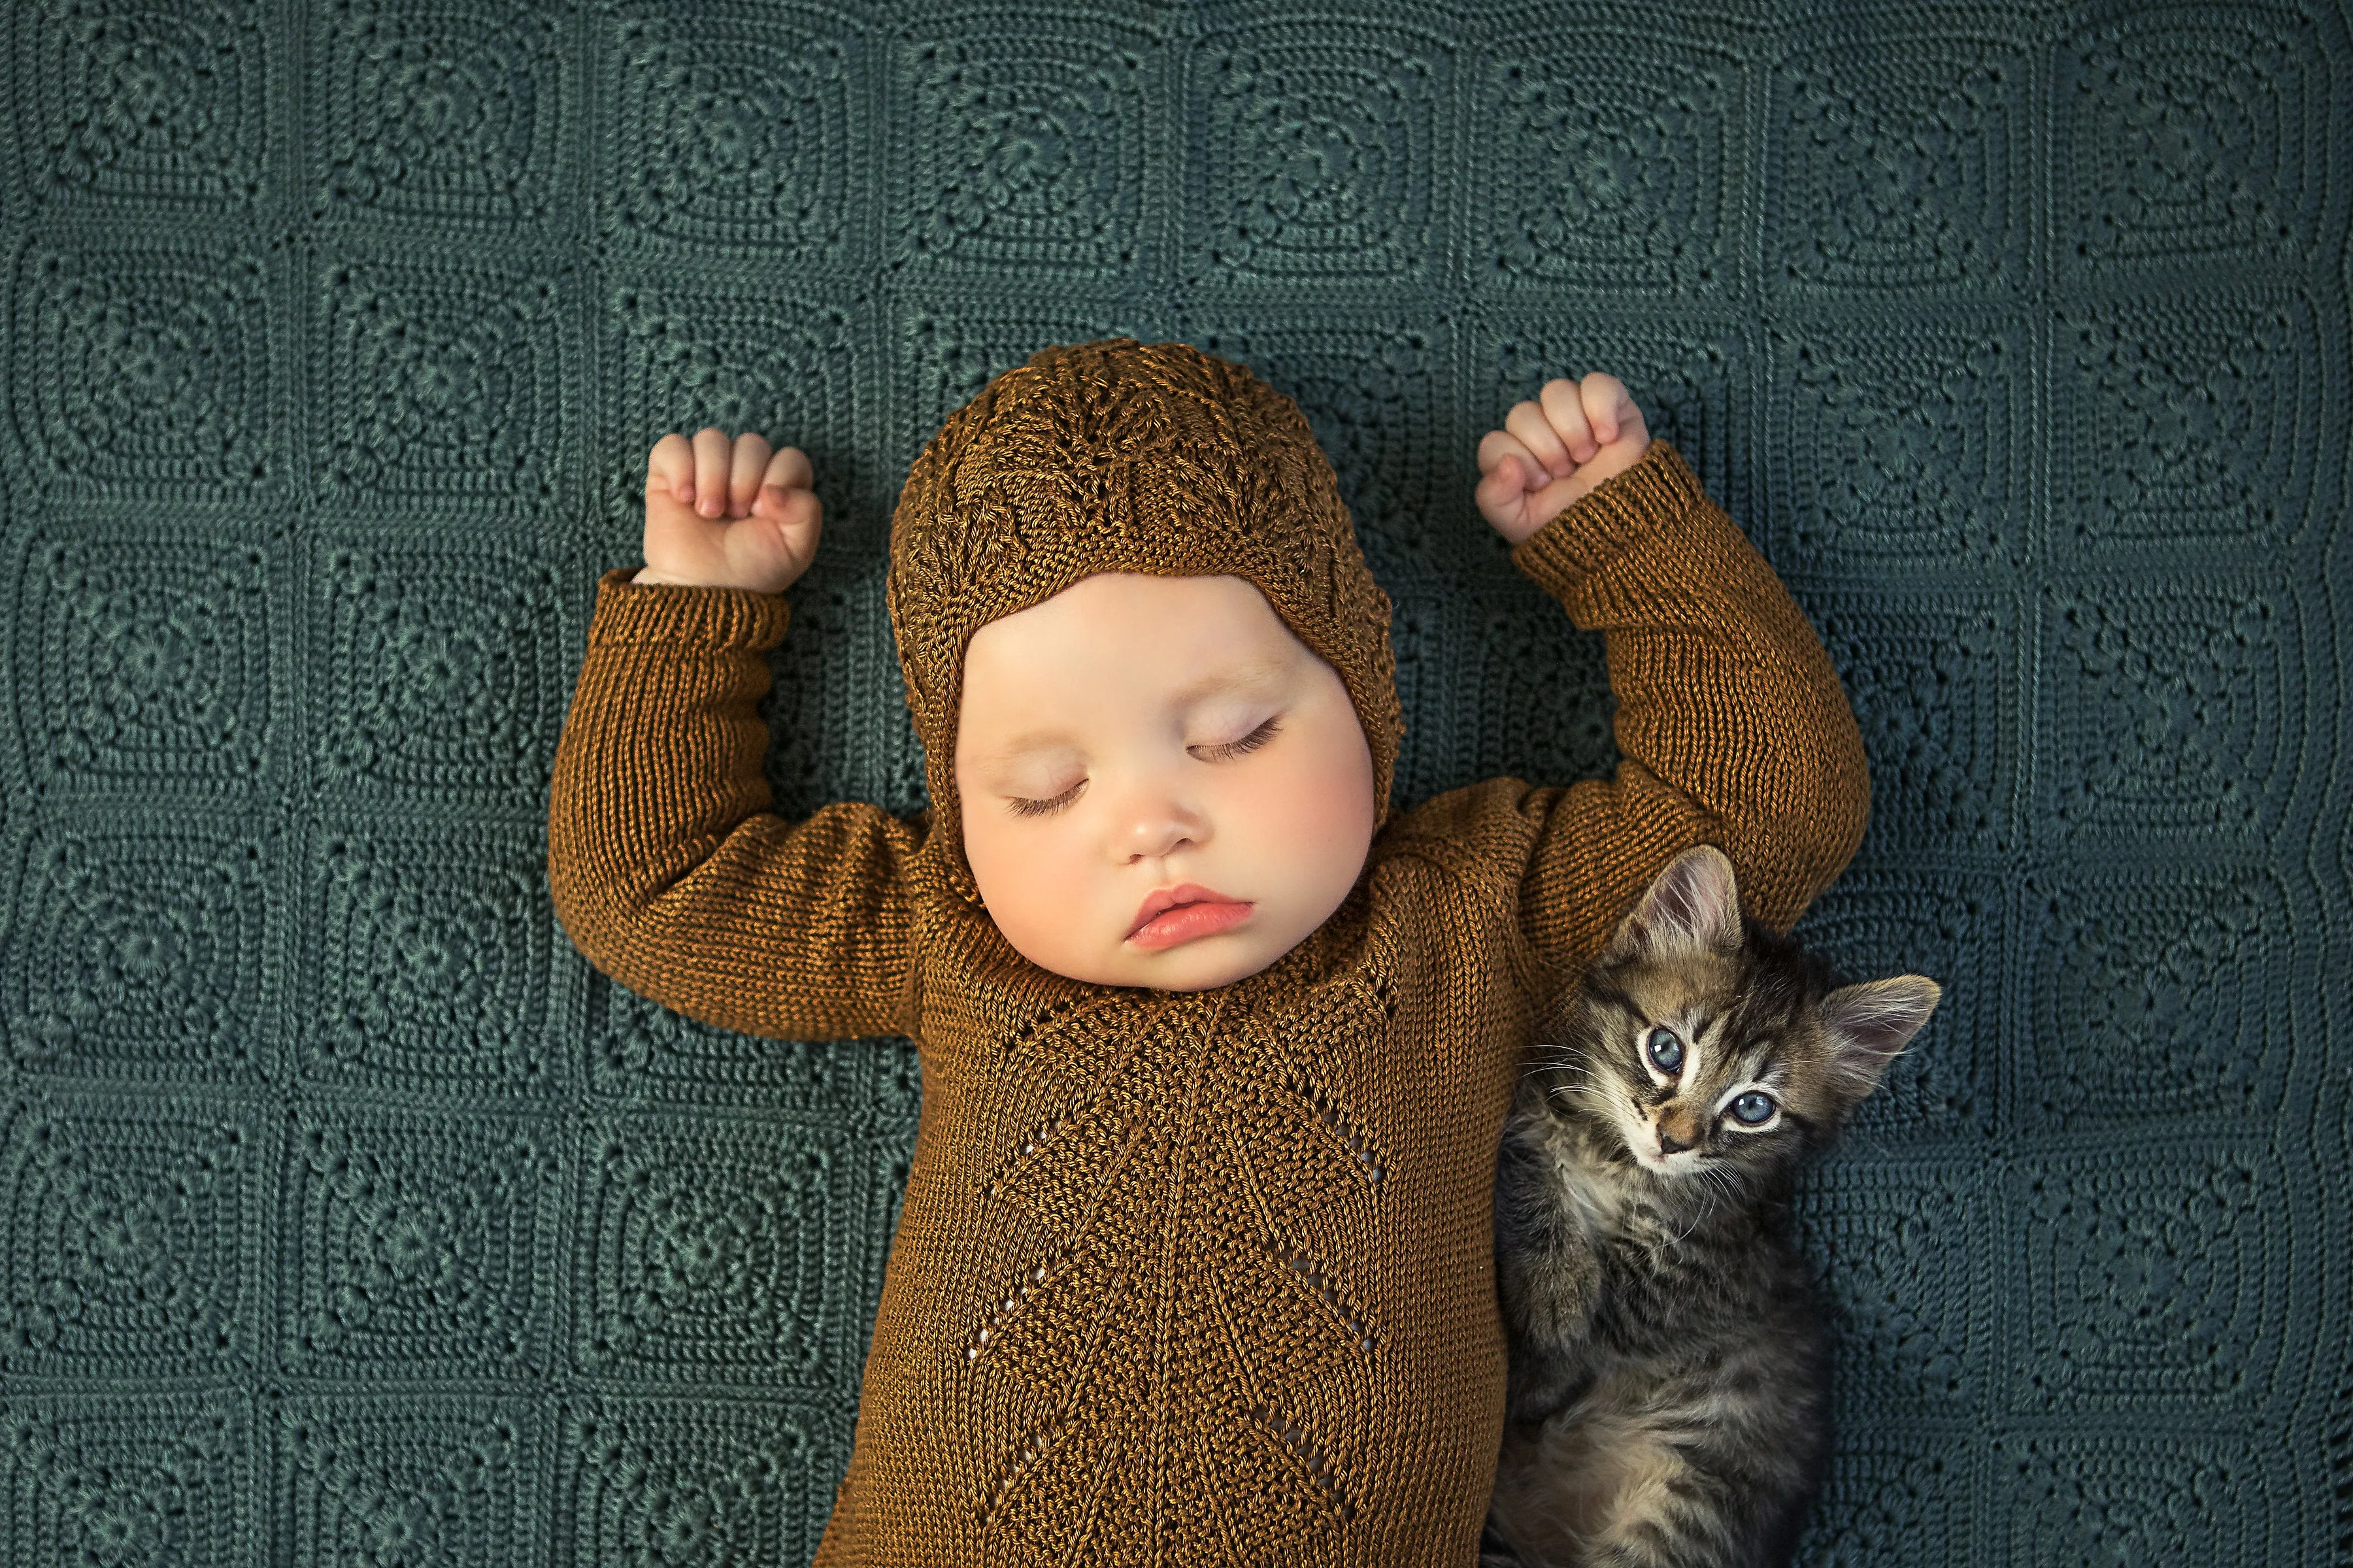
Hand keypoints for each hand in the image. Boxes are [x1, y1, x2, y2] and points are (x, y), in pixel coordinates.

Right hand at [634, 427, 822, 593]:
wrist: (704, 592)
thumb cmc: (750, 571)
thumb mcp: (796, 549)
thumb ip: (805, 510)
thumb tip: (772, 488)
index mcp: (778, 485)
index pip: (789, 457)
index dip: (779, 481)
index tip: (763, 515)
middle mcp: (743, 472)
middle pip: (751, 443)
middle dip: (744, 480)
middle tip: (735, 515)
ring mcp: (706, 470)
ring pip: (712, 438)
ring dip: (712, 475)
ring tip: (708, 512)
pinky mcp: (670, 474)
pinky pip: (673, 445)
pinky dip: (680, 468)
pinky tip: (684, 499)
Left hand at [1475, 373, 1651, 544]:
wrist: (1619, 528)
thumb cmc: (1569, 525)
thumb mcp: (1519, 523)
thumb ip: (1493, 497)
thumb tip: (1507, 462)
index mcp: (1517, 456)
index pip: (1495, 442)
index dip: (1518, 462)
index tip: (1541, 484)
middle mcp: (1541, 431)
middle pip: (1522, 414)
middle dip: (1546, 449)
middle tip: (1567, 472)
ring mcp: (1575, 415)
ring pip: (1556, 392)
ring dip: (1570, 428)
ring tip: (1586, 456)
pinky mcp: (1610, 404)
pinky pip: (1597, 383)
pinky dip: (1600, 409)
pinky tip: (1607, 437)